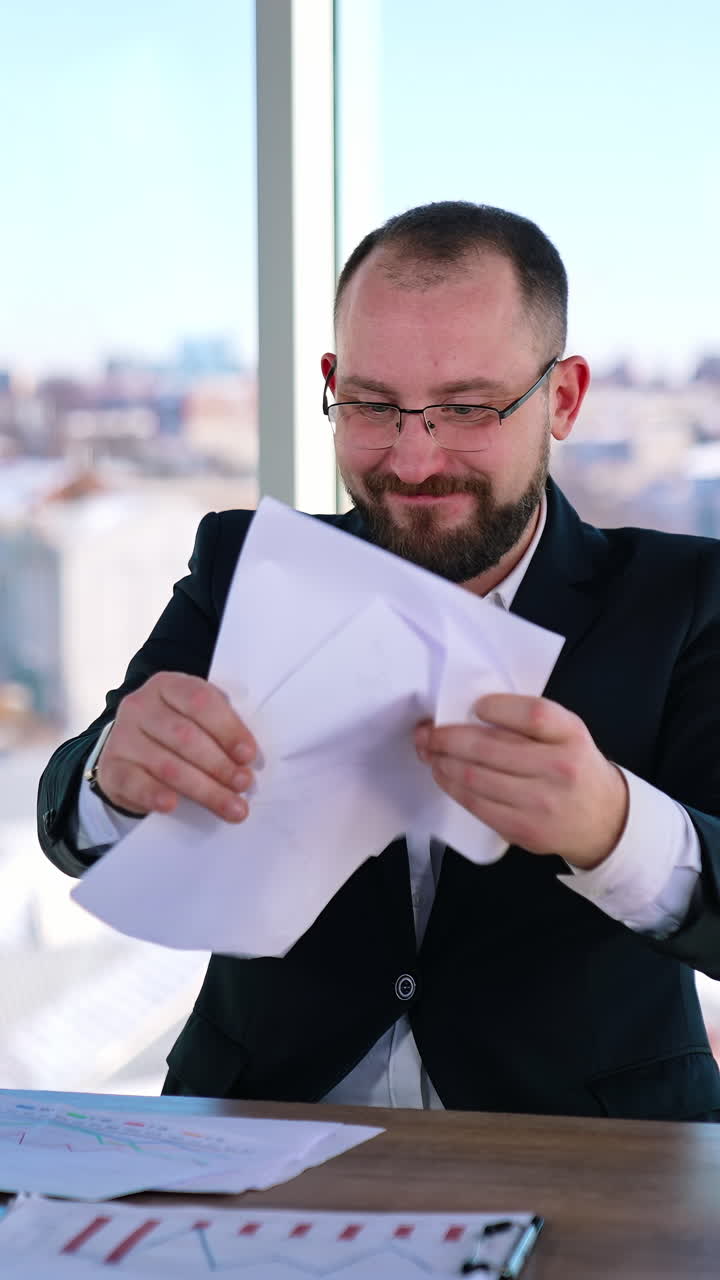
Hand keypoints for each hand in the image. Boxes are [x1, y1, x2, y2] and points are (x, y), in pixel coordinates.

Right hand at [95, 672, 256, 821]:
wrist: (131, 754)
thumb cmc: (175, 734)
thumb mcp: (197, 719)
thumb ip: (220, 728)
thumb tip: (247, 758)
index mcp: (168, 685)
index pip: (200, 701)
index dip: (228, 729)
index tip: (249, 755)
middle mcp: (140, 705)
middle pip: (186, 736)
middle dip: (220, 764)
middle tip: (243, 784)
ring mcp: (122, 736)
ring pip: (167, 765)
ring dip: (204, 789)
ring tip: (230, 806)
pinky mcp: (111, 767)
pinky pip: (134, 783)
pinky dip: (154, 795)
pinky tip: (172, 805)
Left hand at [415, 693, 627, 868]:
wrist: (603, 820)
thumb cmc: (574, 766)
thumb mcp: (567, 733)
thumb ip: (529, 721)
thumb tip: (468, 713)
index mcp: (571, 735)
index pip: (531, 714)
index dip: (496, 707)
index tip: (474, 706)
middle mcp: (559, 768)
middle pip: (489, 748)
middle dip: (446, 737)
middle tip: (426, 732)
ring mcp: (541, 803)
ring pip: (475, 777)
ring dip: (442, 762)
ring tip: (430, 752)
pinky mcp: (523, 829)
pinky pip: (476, 804)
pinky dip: (452, 787)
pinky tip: (444, 775)